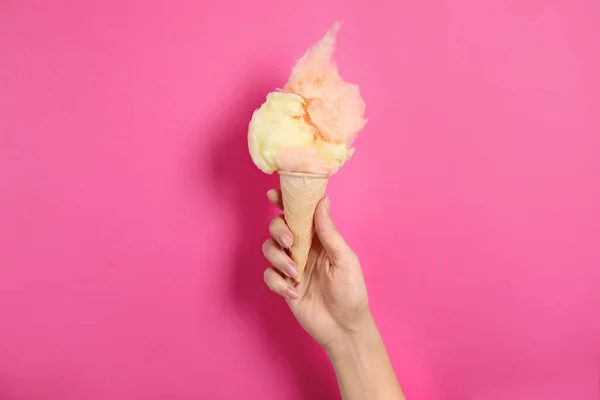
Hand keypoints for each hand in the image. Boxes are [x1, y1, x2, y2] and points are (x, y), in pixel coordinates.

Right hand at [262, 189, 370, 348]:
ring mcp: (291, 267)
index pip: (299, 213)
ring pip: (269, 249)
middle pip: (278, 228)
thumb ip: (329, 232)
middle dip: (279, 231)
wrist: (344, 328)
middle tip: (290, 244)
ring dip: (279, 260)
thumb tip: (323, 201)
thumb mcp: (344, 259)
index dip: (285, 201)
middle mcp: (303, 249)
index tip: (274, 194)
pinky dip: (278, 283)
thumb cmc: (351, 292)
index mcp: (319, 238)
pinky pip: (269, 276)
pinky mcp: (283, 286)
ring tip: (296, 275)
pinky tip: (294, 293)